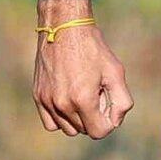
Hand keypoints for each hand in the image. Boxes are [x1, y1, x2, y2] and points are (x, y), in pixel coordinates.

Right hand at [34, 22, 133, 138]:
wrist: (64, 27)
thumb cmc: (93, 49)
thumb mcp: (116, 72)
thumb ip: (122, 102)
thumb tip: (114, 122)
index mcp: (83, 99)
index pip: (99, 132)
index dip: (108, 121)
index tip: (108, 101)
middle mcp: (62, 104)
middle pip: (84, 130)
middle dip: (94, 116)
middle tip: (95, 92)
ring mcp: (47, 101)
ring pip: (68, 129)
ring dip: (78, 118)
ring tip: (82, 93)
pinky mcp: (38, 96)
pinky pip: (51, 123)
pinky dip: (61, 118)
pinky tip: (69, 99)